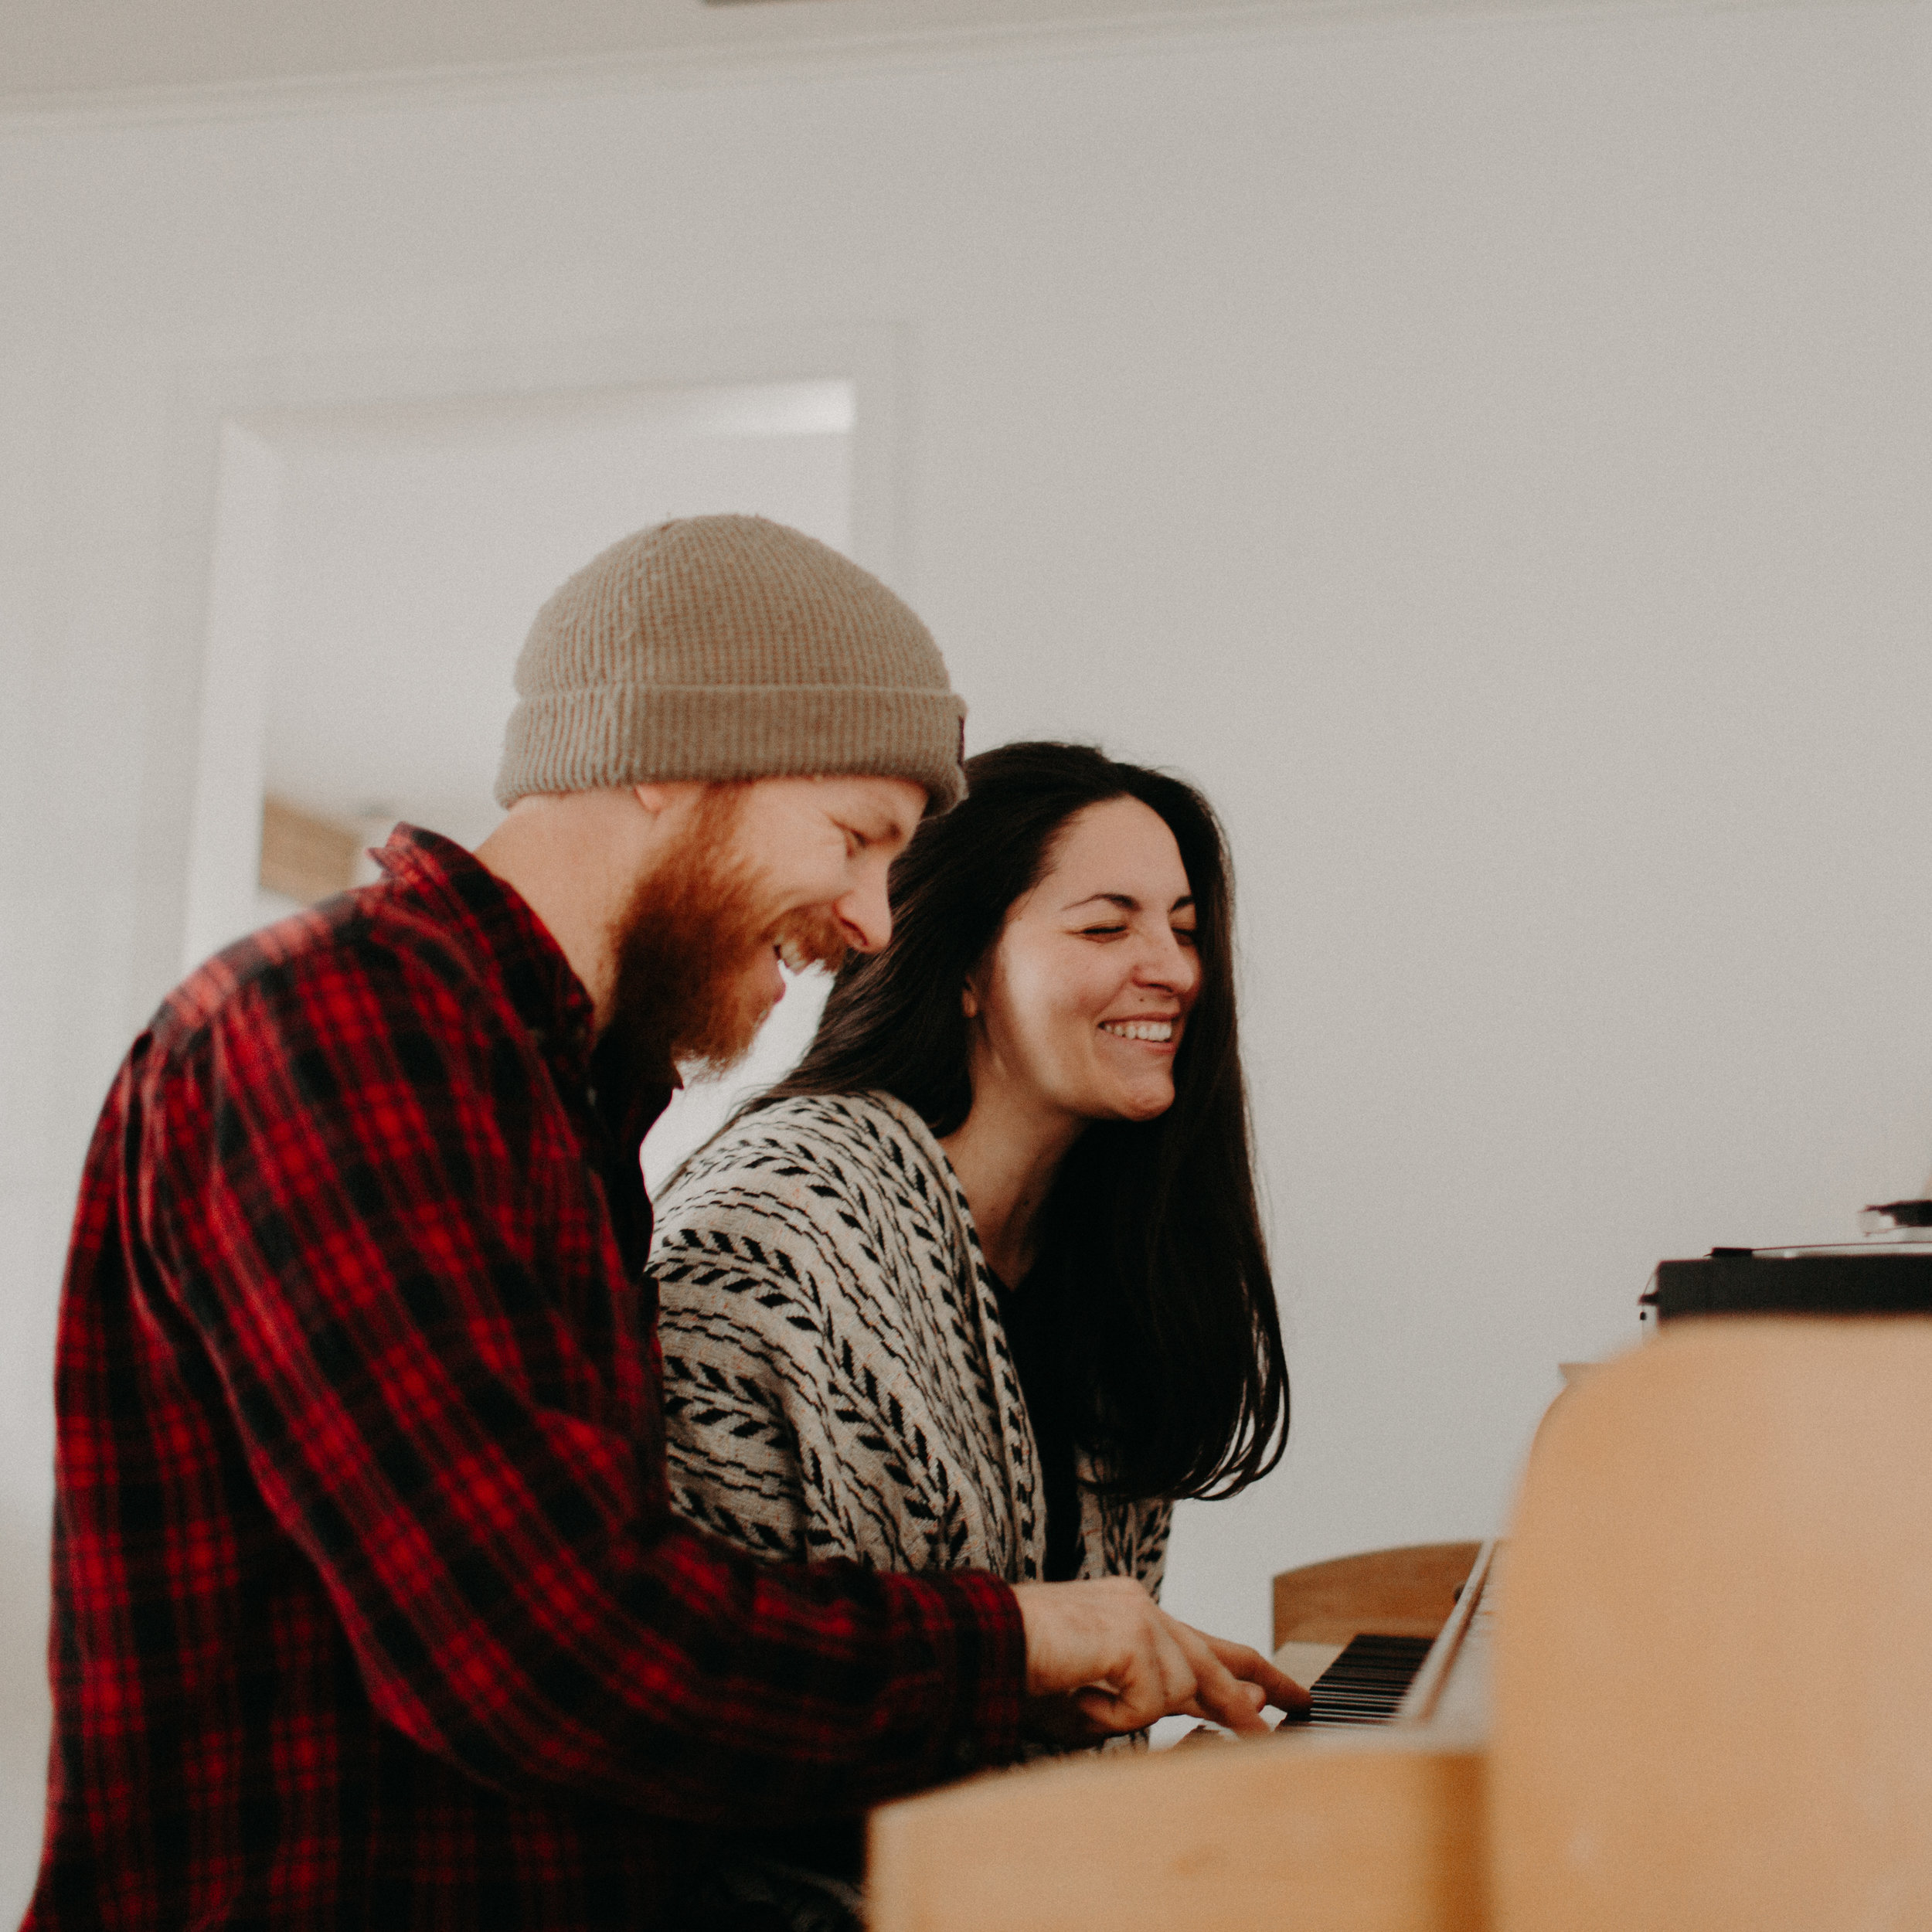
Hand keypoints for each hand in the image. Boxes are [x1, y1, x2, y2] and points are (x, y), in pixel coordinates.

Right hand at [1012, 1577, 1311, 1738]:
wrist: (983, 1641)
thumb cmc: (1026, 1670)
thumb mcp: (1098, 1698)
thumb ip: (1158, 1703)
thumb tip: (1235, 1709)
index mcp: (1133, 1614)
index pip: (1203, 1644)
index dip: (1245, 1671)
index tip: (1275, 1692)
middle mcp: (1143, 1606)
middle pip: (1216, 1659)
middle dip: (1259, 1689)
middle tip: (1300, 1708)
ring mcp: (1140, 1616)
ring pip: (1179, 1691)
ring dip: (1131, 1714)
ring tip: (1081, 1699)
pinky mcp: (1133, 1637)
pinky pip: (1146, 1705)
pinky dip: (1111, 1717)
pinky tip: (1077, 1695)